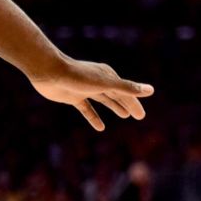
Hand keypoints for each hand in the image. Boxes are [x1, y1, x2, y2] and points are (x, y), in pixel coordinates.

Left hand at [29, 55, 154, 130]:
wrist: (49, 72)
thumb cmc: (78, 76)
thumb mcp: (105, 84)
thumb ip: (127, 88)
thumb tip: (151, 90)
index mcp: (109, 76)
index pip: (126, 92)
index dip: (135, 103)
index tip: (142, 115)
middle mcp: (100, 82)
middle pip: (118, 95)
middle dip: (129, 105)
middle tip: (139, 116)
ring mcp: (87, 89)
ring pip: (105, 100)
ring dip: (115, 107)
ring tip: (124, 116)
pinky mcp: (74, 97)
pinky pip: (87, 109)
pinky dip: (94, 117)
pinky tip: (100, 127)